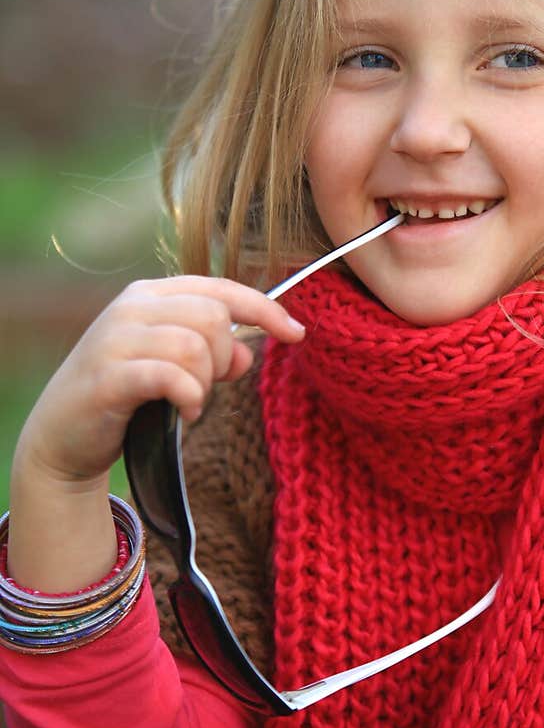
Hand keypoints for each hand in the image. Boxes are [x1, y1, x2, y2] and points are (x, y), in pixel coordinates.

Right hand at [13, 276, 304, 488]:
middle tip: (207, 386)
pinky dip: (190, 397)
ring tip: (190, 402)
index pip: (221, 289)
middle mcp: (131, 307)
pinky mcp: (107, 377)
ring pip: (195, 345)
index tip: (297, 333)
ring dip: (205, 382)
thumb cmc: (127, 397)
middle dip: (224, 357)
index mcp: (151, 294)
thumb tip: (249, 349)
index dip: (265, 309)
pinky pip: (171, 376)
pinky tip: (184, 412)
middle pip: (213, 316)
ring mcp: (115, 339)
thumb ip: (212, 352)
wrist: (62, 438)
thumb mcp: (173, 367)